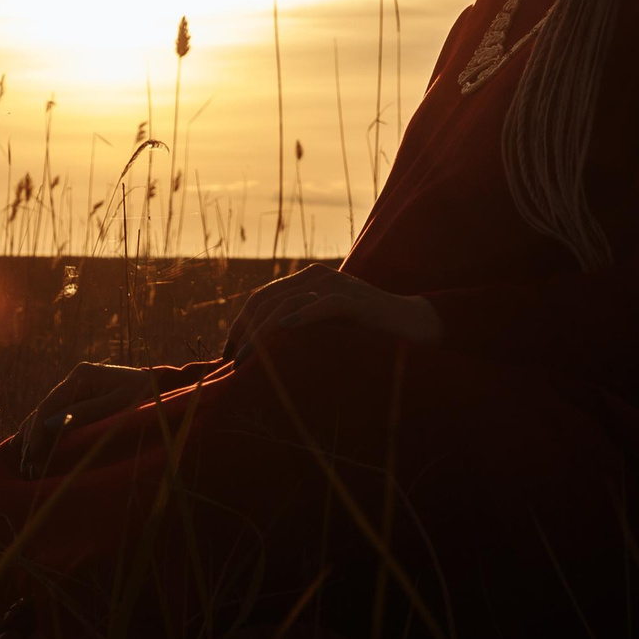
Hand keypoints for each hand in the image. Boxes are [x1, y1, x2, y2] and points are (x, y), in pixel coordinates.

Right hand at [16, 362, 160, 479]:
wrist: (161, 389)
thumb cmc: (146, 398)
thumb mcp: (120, 405)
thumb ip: (87, 413)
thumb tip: (51, 424)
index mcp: (82, 376)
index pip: (50, 405)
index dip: (38, 432)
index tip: (33, 455)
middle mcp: (74, 379)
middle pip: (44, 411)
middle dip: (33, 440)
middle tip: (28, 467)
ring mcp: (75, 388)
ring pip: (45, 415)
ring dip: (34, 439)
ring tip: (27, 464)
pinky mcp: (79, 399)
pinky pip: (55, 417)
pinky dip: (43, 434)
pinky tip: (31, 450)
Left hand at [223, 264, 441, 356]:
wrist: (410, 325)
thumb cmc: (365, 332)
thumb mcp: (324, 328)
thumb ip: (298, 330)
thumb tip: (259, 356)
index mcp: (306, 281)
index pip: (260, 298)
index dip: (240, 325)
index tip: (228, 353)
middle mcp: (316, 277)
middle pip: (266, 300)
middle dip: (244, 332)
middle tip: (232, 362)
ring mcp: (336, 284)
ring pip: (286, 304)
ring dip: (262, 333)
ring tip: (248, 357)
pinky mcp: (355, 299)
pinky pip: (323, 305)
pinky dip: (303, 316)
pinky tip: (286, 330)